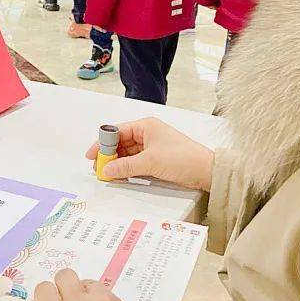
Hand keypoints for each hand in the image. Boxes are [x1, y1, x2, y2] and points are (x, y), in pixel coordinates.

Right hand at [85, 118, 213, 190]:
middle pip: (121, 142)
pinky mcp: (156, 158)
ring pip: (127, 153)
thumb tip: (106, 169)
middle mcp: (148, 133)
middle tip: (98, 168)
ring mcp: (152, 146)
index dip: (103, 143)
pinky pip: (136, 161)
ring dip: (117, 163)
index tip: (92, 155)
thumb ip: (126, 166)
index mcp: (146, 125)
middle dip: (109, 154)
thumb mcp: (150, 162)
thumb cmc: (183, 158)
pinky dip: (127, 168)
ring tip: (107, 173)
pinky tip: (120, 175)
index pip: (117, 131)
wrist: (207, 171)